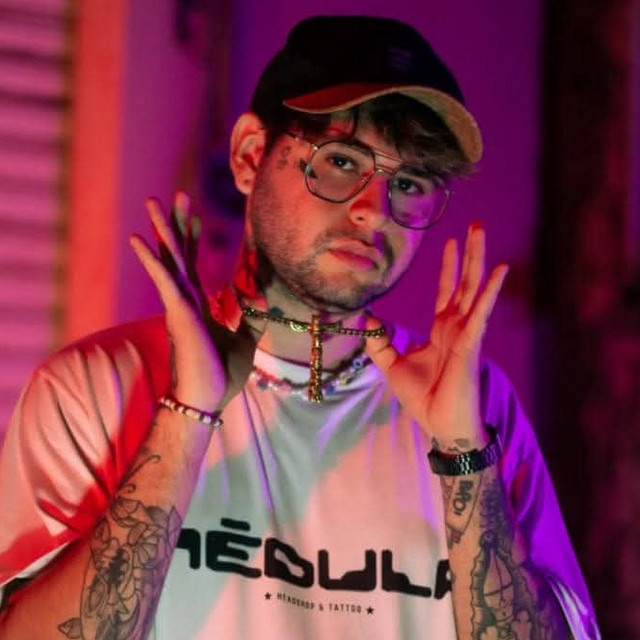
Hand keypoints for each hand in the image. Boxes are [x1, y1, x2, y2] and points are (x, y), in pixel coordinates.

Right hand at [130, 193, 261, 411]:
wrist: (206, 400)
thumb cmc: (220, 375)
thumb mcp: (244, 341)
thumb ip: (250, 319)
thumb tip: (263, 301)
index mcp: (198, 307)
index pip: (192, 267)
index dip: (192, 241)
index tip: (194, 217)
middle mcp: (185, 301)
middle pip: (179, 255)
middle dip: (177, 224)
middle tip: (177, 195)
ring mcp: (179, 306)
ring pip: (169, 260)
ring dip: (162, 230)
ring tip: (152, 202)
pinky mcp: (178, 313)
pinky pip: (164, 281)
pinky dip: (152, 260)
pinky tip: (137, 239)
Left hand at [364, 224, 507, 448]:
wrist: (440, 425)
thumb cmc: (422, 397)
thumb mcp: (392, 365)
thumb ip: (380, 342)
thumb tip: (367, 317)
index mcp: (441, 330)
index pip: (446, 290)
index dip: (448, 266)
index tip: (450, 242)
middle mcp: (457, 327)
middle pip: (464, 282)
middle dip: (469, 254)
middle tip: (475, 225)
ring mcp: (467, 333)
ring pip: (473, 289)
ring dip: (479, 260)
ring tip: (481, 233)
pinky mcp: (471, 345)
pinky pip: (481, 313)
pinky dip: (489, 291)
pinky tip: (499, 270)